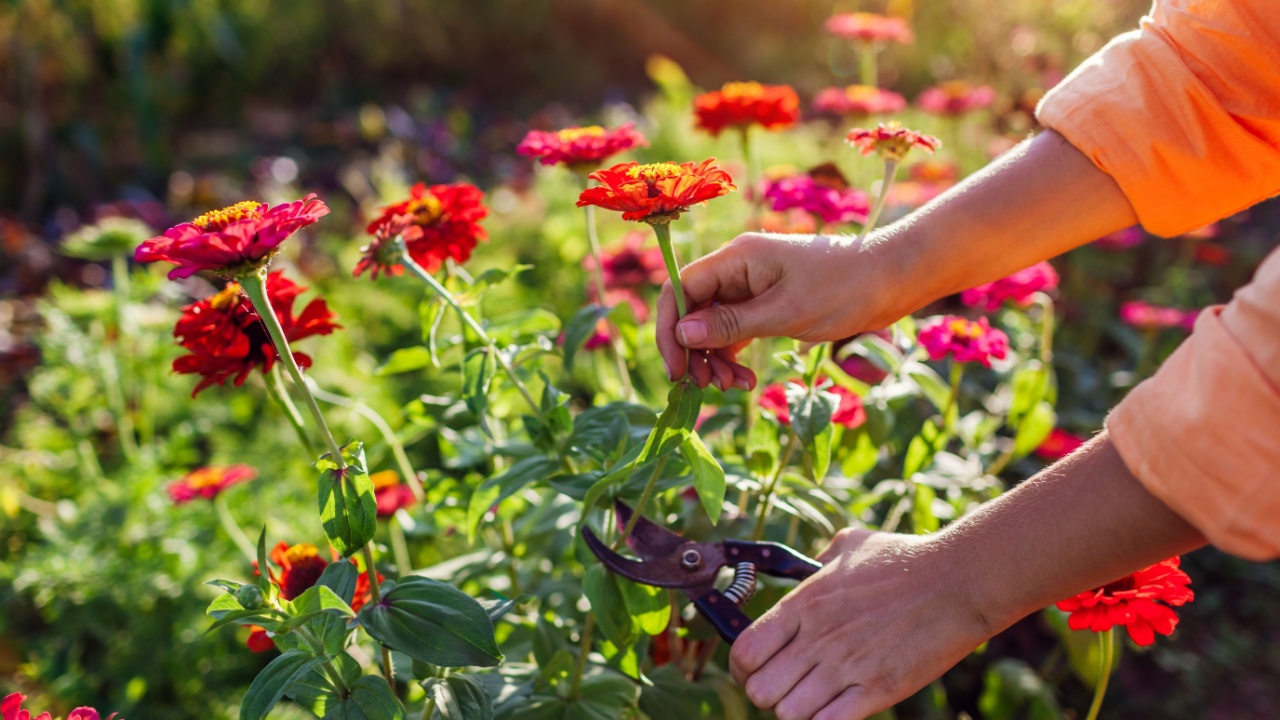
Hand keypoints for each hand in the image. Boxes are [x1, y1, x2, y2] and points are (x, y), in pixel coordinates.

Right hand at [657, 232, 902, 383]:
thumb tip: (682, 335)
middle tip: (708, 388)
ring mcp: (752, 286)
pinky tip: (745, 380)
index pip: (680, 289)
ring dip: (715, 360)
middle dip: (694, 352)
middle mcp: (737, 268)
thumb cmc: (843, 289)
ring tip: (734, 387)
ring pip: (713, 326)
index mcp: (736, 258)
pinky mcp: (767, 303)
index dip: (671, 330)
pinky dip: (735, 357)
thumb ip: (731, 325)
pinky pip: (736, 331)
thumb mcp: (785, 313)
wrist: (891, 279)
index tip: (677, 370)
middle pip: (693, 310)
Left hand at [728, 529, 999, 719]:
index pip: (745, 651)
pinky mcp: (878, 689)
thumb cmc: (906, 558)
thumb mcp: (850, 545)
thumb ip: (820, 559)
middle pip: (760, 690)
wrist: (958, 580)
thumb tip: (807, 567)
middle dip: (768, 694)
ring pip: (789, 713)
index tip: (756, 667)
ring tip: (816, 700)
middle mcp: (817, 638)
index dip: (743, 667)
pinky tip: (838, 710)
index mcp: (804, 604)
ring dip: (798, 712)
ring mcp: (846, 666)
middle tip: (788, 687)